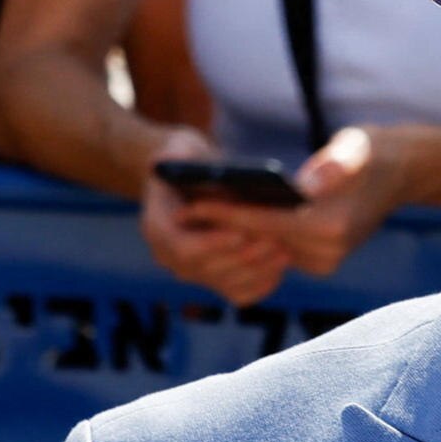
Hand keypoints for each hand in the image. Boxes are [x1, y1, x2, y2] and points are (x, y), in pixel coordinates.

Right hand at [133, 128, 288, 304]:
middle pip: (209, 269)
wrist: (183, 178)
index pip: (183, 248)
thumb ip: (186, 160)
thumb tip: (207, 173)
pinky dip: (263, 281)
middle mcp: (169, 257)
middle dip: (244, 256)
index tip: (241, 233)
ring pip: (228, 284)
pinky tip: (281, 262)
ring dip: (259, 269)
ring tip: (284, 249)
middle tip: (275, 241)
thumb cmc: (184, 158)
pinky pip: (240, 292)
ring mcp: (192, 272)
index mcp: (156, 228)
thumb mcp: (181, 150)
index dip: (213, 244)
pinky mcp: (213, 280)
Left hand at [134, 125, 406, 306]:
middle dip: (220, 223)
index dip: (223, 213)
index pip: (263, 222)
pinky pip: (274, 248)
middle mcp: (326, 254)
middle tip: (178, 207)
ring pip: (263, 246)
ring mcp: (322, 263)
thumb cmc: (371, 153)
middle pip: (258, 238)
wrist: (397, 174)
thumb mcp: (356, 147)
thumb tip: (305, 187)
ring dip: (232, 229)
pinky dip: (251, 232)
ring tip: (192, 209)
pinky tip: (222, 216)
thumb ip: (334, 165)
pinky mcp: (317, 262)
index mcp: (331, 228)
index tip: (187, 204)